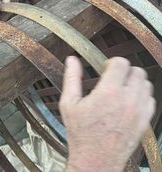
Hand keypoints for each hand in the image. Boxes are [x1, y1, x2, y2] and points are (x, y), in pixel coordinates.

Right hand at [60, 56, 154, 171]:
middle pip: (137, 71)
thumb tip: (71, 59)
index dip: (112, 62)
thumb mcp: (69, 103)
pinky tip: (128, 101)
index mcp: (108, 92)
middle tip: (112, 79)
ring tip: (120, 89)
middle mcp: (127, 99)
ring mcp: (139, 111)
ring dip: (133, 82)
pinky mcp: (145, 121)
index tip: (104, 69)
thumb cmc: (80, 132)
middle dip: (123, 71)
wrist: (95, 160)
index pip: (121, 63)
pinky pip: (150, 99)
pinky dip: (141, 95)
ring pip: (146, 83)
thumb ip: (71, 78)